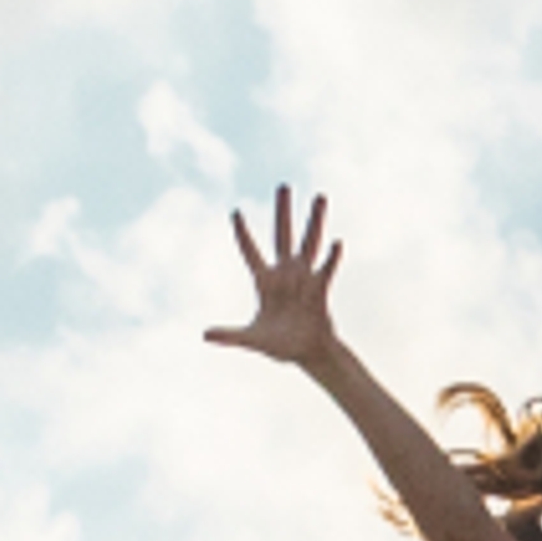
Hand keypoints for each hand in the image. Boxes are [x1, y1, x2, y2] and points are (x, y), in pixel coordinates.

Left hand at [207, 181, 342, 369]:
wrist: (309, 354)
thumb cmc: (281, 346)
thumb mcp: (252, 339)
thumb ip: (230, 336)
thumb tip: (205, 335)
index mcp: (265, 280)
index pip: (250, 250)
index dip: (243, 233)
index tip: (236, 212)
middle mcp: (285, 272)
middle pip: (282, 234)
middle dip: (282, 210)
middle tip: (283, 186)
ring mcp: (304, 277)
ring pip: (309, 242)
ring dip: (314, 220)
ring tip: (320, 196)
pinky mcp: (320, 288)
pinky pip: (326, 269)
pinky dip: (331, 257)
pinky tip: (337, 243)